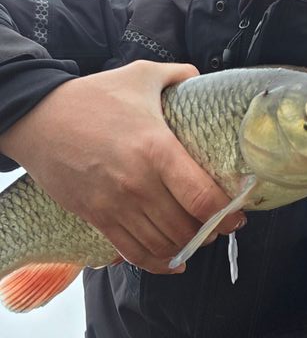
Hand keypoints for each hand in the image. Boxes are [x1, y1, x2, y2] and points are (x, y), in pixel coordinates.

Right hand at [0, 61, 244, 272]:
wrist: (37, 118)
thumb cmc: (92, 97)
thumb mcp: (140, 75)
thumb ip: (177, 74)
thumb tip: (200, 77)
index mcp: (156, 149)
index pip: (202, 198)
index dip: (227, 213)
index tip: (238, 214)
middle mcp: (138, 184)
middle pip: (186, 227)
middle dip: (211, 232)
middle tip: (221, 225)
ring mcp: (115, 205)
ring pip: (163, 244)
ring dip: (187, 247)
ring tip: (199, 238)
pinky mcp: (96, 217)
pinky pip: (132, 252)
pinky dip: (157, 262)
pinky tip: (173, 260)